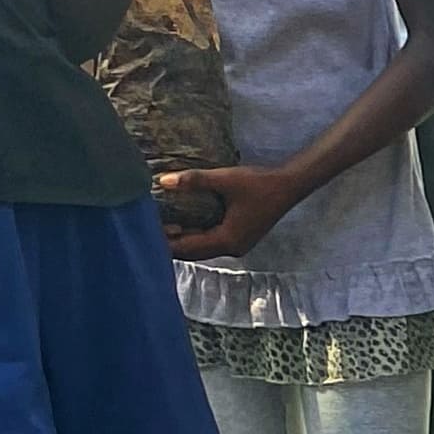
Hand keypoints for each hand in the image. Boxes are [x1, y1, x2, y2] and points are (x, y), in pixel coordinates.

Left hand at [154, 161, 304, 256]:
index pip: (189, 248)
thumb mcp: (224, 179)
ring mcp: (237, 245)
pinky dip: (195, 237)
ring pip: (202, 249)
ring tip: (161, 227)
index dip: (166, 242)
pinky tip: (183, 225)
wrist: (287, 187)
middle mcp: (231, 249)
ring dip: (183, 241)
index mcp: (227, 240)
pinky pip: (211, 243)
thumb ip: (194, 180)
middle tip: (147, 230)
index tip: (145, 233)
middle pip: (194, 253)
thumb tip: (162, 181)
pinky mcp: (240, 238)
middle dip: (172, 245)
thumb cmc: (258, 184)